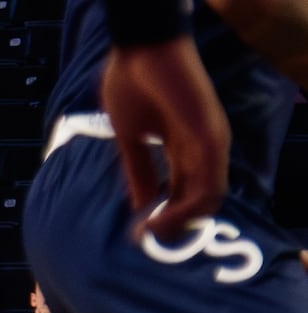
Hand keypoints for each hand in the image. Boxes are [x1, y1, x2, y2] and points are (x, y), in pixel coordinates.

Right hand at [101, 36, 228, 241]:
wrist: (139, 47)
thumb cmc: (132, 80)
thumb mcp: (129, 136)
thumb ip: (137, 170)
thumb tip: (138, 204)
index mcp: (183, 145)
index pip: (184, 190)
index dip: (164, 215)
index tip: (137, 233)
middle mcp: (202, 147)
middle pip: (201, 200)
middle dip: (173, 226)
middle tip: (145, 240)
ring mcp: (209, 142)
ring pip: (209, 199)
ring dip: (179, 223)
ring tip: (149, 233)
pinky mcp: (209, 137)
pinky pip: (207, 185)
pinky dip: (184, 209)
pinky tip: (158, 218)